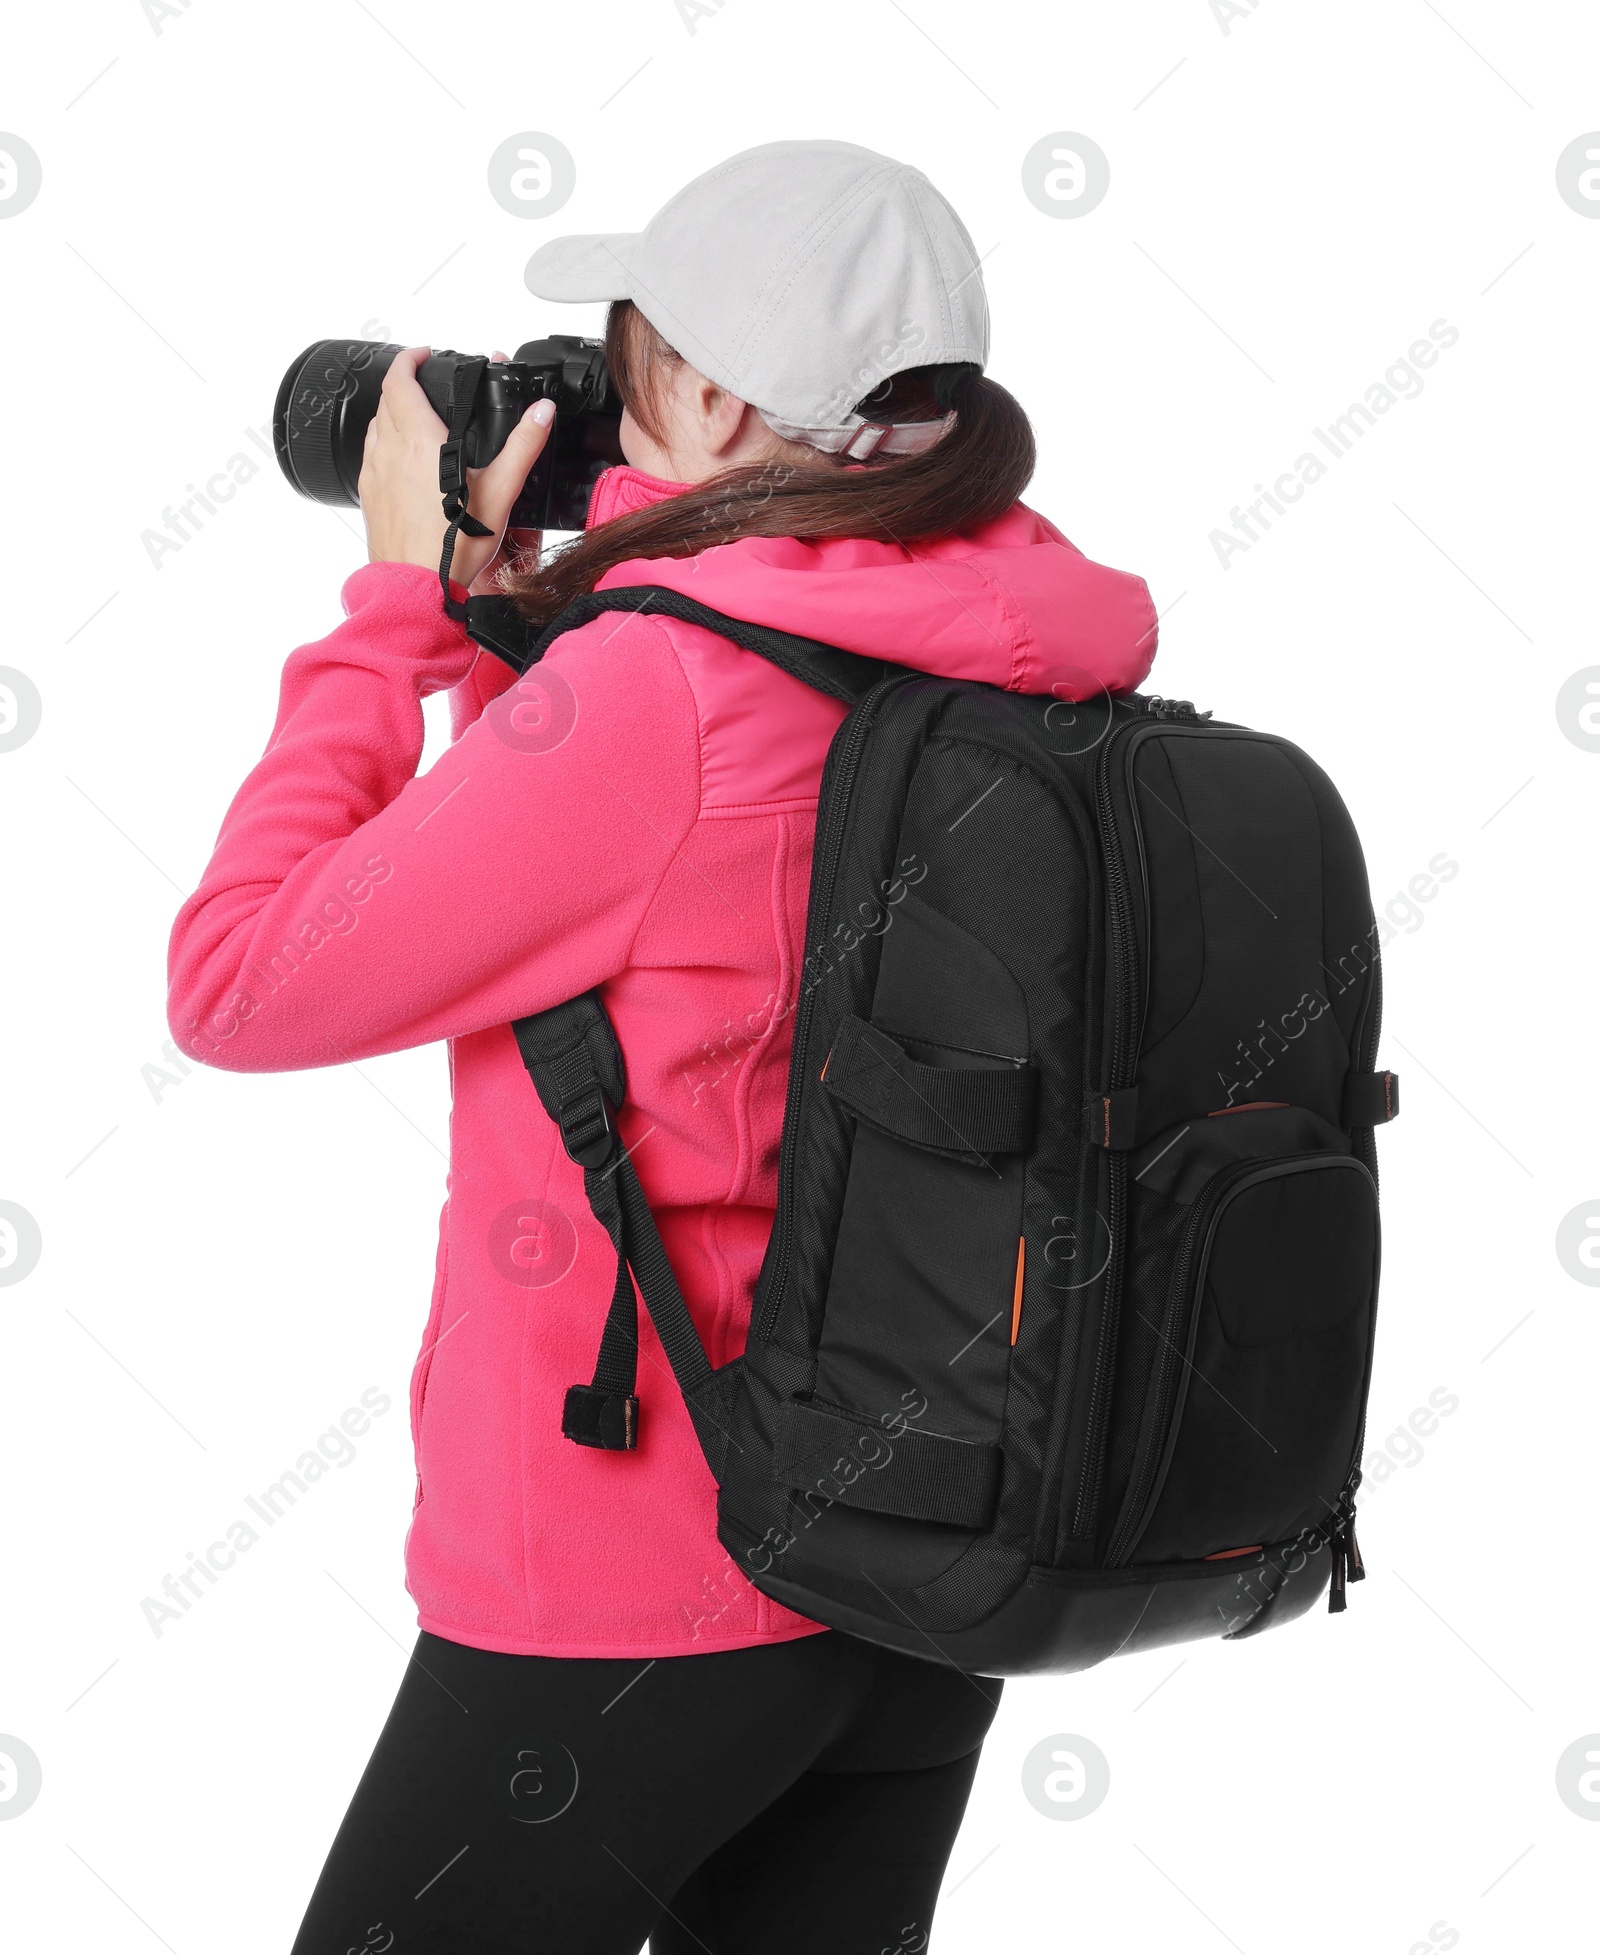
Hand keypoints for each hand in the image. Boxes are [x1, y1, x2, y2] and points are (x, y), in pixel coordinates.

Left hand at [358, 348, 553, 589]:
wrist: (418, 585)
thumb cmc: (455, 544)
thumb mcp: (500, 491)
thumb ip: (522, 446)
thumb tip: (541, 412)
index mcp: (418, 439)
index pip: (399, 380)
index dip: (409, 359)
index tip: (424, 354)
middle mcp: (389, 449)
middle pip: (386, 399)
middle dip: (404, 384)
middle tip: (426, 384)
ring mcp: (373, 472)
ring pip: (375, 425)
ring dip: (392, 412)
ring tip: (418, 419)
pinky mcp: (368, 494)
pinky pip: (371, 455)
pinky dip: (386, 444)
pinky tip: (406, 461)